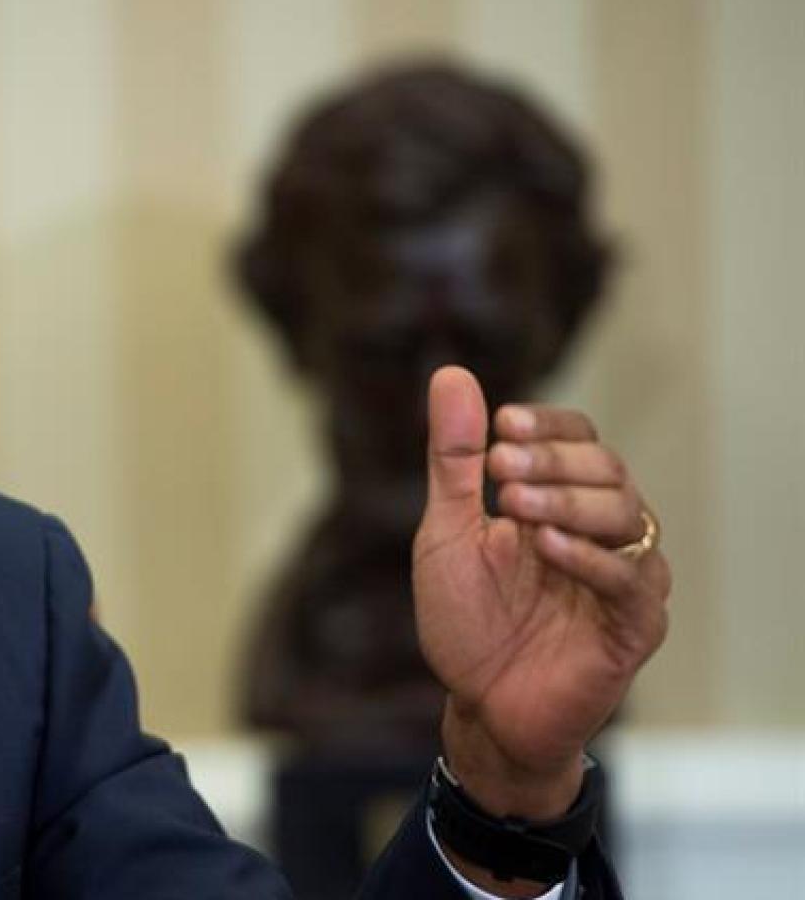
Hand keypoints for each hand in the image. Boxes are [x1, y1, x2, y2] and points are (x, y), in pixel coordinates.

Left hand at [414, 367, 669, 823]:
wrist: (480, 707)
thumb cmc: (468, 620)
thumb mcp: (447, 532)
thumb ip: (453, 461)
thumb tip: (450, 374)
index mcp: (560, 501)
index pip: (578, 438)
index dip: (548, 427)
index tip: (503, 426)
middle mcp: (602, 531)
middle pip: (607, 469)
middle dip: (552, 462)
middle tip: (497, 469)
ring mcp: (623, 577)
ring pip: (628, 514)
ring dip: (568, 501)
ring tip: (514, 506)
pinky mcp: (634, 627)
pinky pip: (630, 580)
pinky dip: (588, 557)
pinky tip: (545, 547)